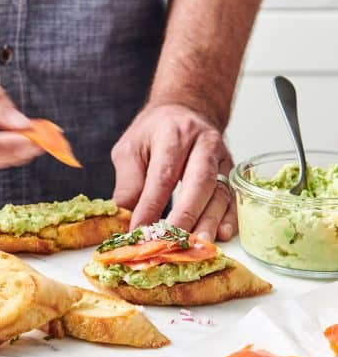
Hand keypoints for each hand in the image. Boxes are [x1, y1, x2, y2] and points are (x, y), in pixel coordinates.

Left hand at [111, 103, 236, 241]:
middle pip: (198, 182)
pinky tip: (221, 234)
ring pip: (219, 192)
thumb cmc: (155, 133)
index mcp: (173, 133)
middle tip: (172, 242)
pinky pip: (233, 197)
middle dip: (186, 216)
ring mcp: (221, 158)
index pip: (163, 174)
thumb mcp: (131, 149)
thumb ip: (128, 183)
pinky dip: (229, 217)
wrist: (185, 111)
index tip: (139, 231)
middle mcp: (203, 143)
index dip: (151, 206)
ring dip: (209, 221)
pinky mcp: (230, 173)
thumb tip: (123, 219)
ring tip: (198, 245)